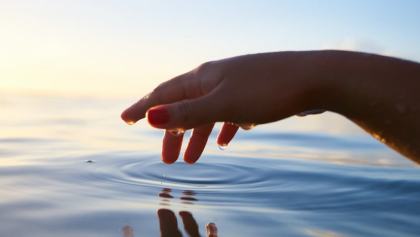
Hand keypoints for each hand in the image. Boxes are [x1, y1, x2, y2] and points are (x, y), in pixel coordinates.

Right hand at [121, 52, 323, 163]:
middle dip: (173, 133)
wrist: (315, 78)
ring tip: (194, 160)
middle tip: (168, 159)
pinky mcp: (254, 94)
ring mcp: (235, 85)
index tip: (124, 119)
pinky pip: (230, 113)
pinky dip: (223, 127)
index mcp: (203, 78)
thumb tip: (151, 116)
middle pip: (184, 107)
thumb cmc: (268, 90)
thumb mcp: (223, 104)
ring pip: (208, 113)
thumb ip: (187, 112)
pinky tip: (227, 139)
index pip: (163, 94)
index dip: (143, 108)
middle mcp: (216, 78)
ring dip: (198, 136)